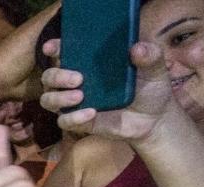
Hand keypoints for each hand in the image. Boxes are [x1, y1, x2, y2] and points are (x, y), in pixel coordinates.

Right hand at [40, 39, 176, 140]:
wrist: (154, 119)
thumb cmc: (150, 88)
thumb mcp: (155, 69)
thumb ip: (150, 56)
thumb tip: (137, 48)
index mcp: (88, 63)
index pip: (63, 52)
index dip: (54, 48)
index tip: (52, 47)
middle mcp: (75, 81)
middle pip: (49, 77)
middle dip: (57, 76)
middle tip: (78, 78)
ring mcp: (75, 102)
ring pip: (48, 99)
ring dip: (59, 97)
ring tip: (80, 96)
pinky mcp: (79, 121)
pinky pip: (64, 120)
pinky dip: (73, 117)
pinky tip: (91, 113)